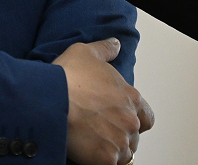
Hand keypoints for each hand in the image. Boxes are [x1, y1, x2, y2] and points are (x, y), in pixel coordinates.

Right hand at [53, 39, 153, 164]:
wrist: (51, 99)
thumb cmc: (68, 76)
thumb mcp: (86, 52)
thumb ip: (105, 49)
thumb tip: (115, 45)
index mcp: (131, 97)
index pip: (146, 117)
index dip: (134, 118)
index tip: (120, 118)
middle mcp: (130, 121)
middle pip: (134, 136)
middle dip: (120, 134)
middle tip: (101, 130)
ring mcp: (119, 142)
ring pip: (124, 153)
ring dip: (113, 149)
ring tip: (94, 142)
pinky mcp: (106, 159)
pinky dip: (101, 160)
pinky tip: (88, 153)